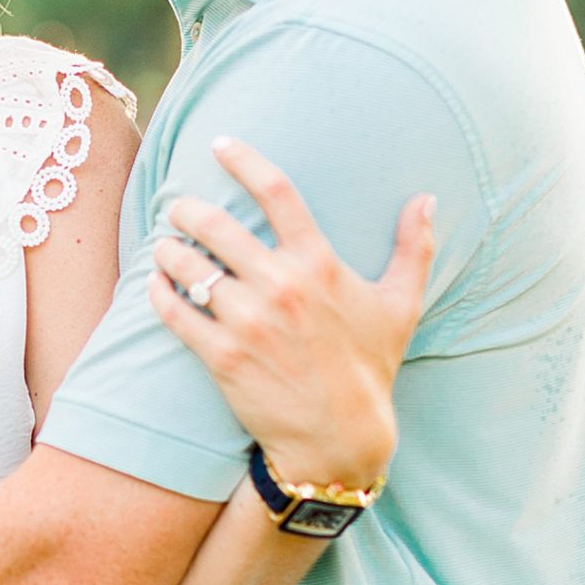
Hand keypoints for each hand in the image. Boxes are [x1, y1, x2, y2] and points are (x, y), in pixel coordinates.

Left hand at [149, 137, 435, 490]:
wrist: (340, 439)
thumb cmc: (370, 368)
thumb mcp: (401, 305)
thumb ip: (415, 248)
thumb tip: (427, 199)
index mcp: (320, 265)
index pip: (277, 193)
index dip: (244, 161)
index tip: (219, 145)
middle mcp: (281, 287)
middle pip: (216, 225)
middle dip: (186, 209)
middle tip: (177, 208)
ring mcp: (248, 322)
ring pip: (188, 266)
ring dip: (167, 250)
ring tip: (164, 248)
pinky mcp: (222, 357)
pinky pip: (175, 312)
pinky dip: (159, 293)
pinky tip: (156, 285)